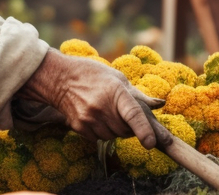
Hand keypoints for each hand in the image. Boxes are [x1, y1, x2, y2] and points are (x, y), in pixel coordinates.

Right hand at [18, 49, 165, 147]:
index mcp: (115, 91)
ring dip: (114, 130)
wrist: (59, 78)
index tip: (150, 143)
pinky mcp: (79, 127)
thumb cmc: (92, 74)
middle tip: (120, 113)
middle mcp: (101, 106)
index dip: (143, 130)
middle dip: (129, 127)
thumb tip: (159, 104)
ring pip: (112, 137)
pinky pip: (98, 138)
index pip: (133, 114)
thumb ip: (137, 95)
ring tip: (105, 112)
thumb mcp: (117, 78)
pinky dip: (100, 132)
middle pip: (125, 130)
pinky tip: (94, 117)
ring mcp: (88, 118)